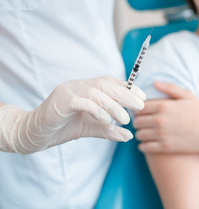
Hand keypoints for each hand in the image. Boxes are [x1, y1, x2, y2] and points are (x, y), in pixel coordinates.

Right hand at [0, 76, 145, 153]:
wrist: (34, 134)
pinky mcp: (60, 102)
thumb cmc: (63, 128)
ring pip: (97, 92)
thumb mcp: (91, 128)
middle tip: (140, 106)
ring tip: (126, 119)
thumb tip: (129, 136)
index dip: (128, 87)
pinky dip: (97, 109)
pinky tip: (106, 119)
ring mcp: (69, 91)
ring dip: (114, 105)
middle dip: (126, 94)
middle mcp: (79, 85)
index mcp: (86, 87)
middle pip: (107, 84)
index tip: (142, 97)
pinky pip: (83, 102)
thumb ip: (109, 130)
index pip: (110, 82)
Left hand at [133, 82, 198, 152]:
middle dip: (138, 121)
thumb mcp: (188, 96)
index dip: (137, 110)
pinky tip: (147, 143)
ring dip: (140, 133)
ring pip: (140, 134)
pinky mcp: (165, 147)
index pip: (139, 107)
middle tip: (142, 123)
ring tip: (145, 132)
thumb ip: (170, 88)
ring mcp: (162, 134)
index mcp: (164, 106)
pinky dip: (143, 145)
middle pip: (137, 121)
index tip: (140, 112)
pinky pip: (145, 147)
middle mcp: (160, 120)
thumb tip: (155, 83)